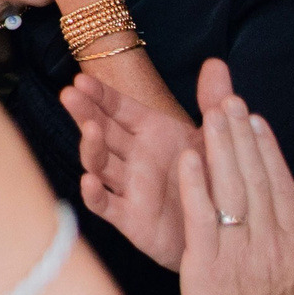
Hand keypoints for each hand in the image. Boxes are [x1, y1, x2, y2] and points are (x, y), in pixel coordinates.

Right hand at [65, 62, 223, 269]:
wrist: (224, 232)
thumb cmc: (215, 181)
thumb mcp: (218, 139)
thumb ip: (213, 101)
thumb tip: (216, 62)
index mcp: (152, 133)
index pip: (119, 107)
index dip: (100, 95)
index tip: (81, 80)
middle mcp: (135, 157)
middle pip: (102, 130)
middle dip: (84, 112)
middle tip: (69, 95)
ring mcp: (129, 186)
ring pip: (100, 163)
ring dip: (91, 147)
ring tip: (91, 130)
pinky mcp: (131, 218)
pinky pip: (106, 205)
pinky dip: (95, 195)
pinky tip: (89, 182)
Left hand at [178, 67, 293, 294]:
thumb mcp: (284, 272)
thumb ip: (280, 234)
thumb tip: (277, 204)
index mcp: (291, 242)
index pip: (279, 185)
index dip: (266, 150)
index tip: (254, 118)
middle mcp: (271, 241)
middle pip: (255, 178)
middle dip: (242, 136)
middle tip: (229, 100)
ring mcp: (241, 250)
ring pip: (231, 188)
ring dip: (221, 148)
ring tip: (212, 114)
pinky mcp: (210, 263)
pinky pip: (204, 215)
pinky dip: (197, 184)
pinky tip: (190, 156)